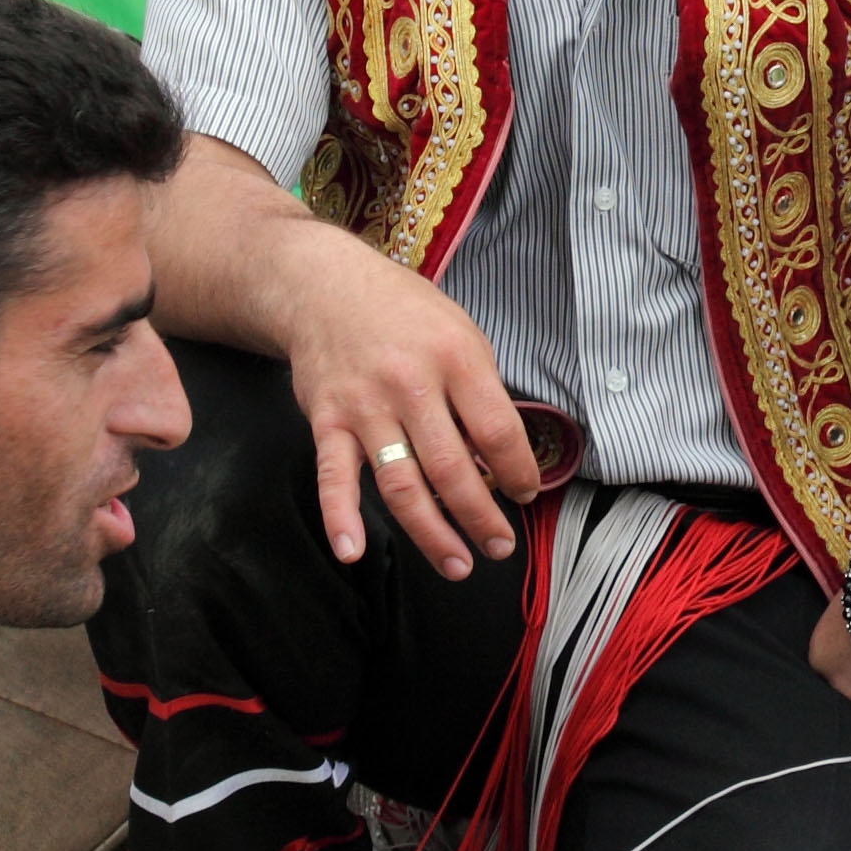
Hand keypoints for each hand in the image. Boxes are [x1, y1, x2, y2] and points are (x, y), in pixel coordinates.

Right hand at [274, 226, 546, 575]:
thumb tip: (501, 458)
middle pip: (452, 468)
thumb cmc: (402, 313)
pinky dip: (340, 516)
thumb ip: (480, 392)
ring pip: (401, 483)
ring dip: (431, 533)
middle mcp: (410, 384)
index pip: (498, 431)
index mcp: (455, 358)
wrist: (325, 287)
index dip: (518, 472)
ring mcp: (365, 406)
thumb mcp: (460, 333)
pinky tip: (352, 551)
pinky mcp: (327, 421)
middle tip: (499, 546)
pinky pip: (334, 476)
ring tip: (457, 563)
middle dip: (481, 517)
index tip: (525, 494)